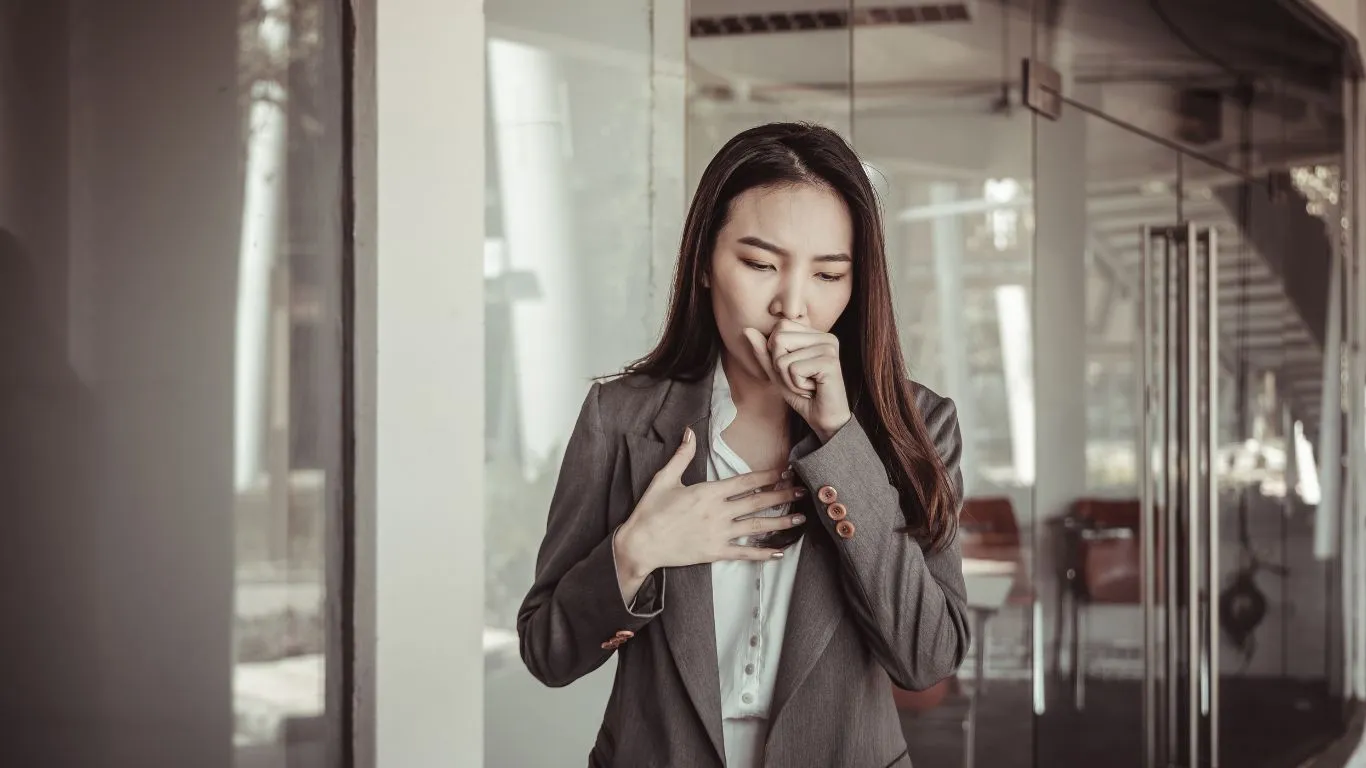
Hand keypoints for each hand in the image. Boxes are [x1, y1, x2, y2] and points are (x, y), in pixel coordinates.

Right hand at [615, 426, 806, 578]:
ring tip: (800, 519)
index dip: (768, 476)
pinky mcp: (715, 552)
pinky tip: (778, 552)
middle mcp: (718, 512)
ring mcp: (718, 533)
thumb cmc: (650, 511)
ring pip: (756, 527)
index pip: (745, 481)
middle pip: (757, 502)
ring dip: (780, 522)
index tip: (785, 471)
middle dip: (782, 496)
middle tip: (803, 492)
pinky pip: (744, 552)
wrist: (640, 544)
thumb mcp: (664, 478)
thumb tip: (689, 432)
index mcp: (708, 492)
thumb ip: (682, 456)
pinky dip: (762, 553)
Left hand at [742, 319, 852, 441]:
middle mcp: (826, 337)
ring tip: (806, 385)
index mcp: (816, 334)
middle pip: (779, 338)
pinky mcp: (829, 362)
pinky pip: (793, 369)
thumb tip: (747, 330)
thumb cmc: (803, 395)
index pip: (781, 327)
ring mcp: (829, 348)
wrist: (824, 419)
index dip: (777, 352)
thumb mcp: (777, 372)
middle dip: (780, 366)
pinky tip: (812, 389)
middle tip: (800, 379)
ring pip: (783, 357)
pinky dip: (796, 385)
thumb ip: (763, 351)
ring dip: (788, 379)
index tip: (795, 368)